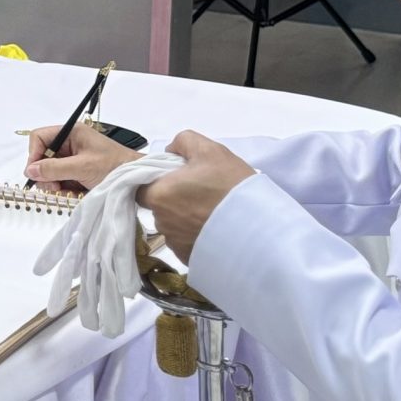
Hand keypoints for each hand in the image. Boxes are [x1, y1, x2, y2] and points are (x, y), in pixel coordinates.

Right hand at [25, 120, 132, 194]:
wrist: (135, 180)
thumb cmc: (115, 166)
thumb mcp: (82, 167)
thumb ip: (54, 168)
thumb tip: (30, 171)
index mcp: (71, 133)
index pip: (39, 138)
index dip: (34, 154)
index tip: (36, 172)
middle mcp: (69, 143)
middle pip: (42, 156)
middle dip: (45, 173)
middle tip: (54, 187)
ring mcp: (72, 158)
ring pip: (49, 171)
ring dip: (54, 183)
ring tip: (67, 191)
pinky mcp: (76, 171)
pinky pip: (59, 180)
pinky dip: (63, 188)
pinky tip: (73, 192)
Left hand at [141, 131, 254, 260]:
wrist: (259, 226)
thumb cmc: (230, 186)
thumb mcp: (209, 150)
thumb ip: (183, 142)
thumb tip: (171, 151)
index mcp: (159, 195)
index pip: (141, 188)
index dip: (157, 181)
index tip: (178, 179)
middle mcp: (162, 222)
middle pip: (160, 206)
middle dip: (175, 199)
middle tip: (202, 192)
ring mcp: (175, 243)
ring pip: (174, 225)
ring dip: (186, 218)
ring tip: (213, 212)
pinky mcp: (189, 258)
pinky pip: (186, 242)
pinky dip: (196, 236)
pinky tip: (215, 228)